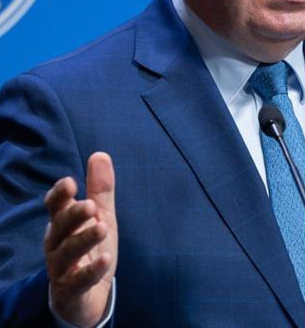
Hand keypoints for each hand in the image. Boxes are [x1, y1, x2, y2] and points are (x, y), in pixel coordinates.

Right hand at [44, 153, 117, 326]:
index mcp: (62, 223)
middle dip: (73, 215)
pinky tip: (105, 258)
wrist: (87, 295)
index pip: (54, 206)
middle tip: (90, 205)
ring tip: (102, 228)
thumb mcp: (100, 216)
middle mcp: (57, 244)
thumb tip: (99, 154)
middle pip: (59, 227)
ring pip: (66, 253)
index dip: (59, 195)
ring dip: (83, 239)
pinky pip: (79, 280)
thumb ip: (100, 189)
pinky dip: (91, 270)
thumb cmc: (90, 248)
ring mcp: (61, 268)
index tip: (70, 183)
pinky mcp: (71, 290)